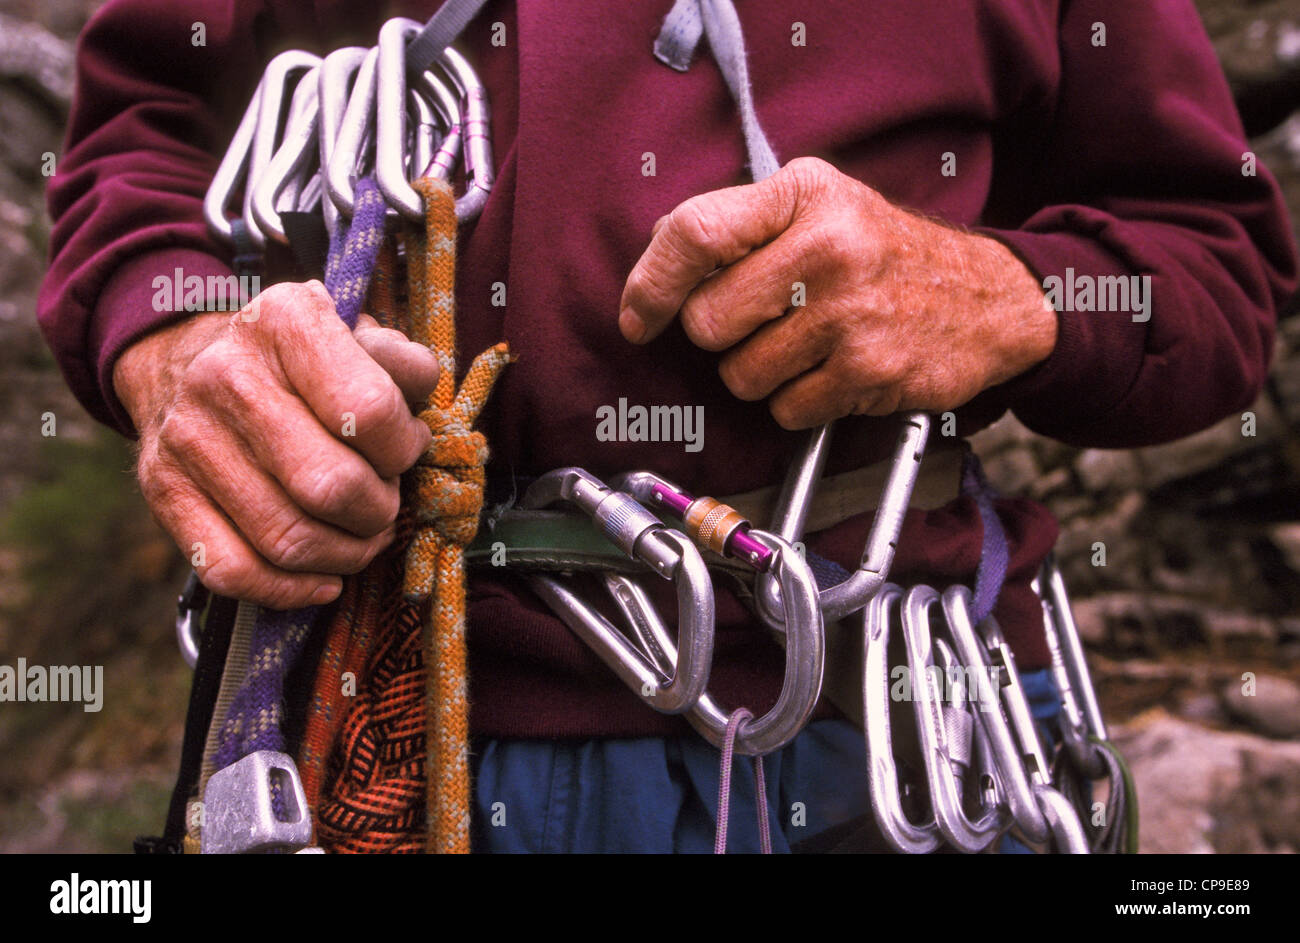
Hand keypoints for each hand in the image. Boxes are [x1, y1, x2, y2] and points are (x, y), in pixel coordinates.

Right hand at [113, 280, 438, 608]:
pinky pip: (233, 572)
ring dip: (346, 554)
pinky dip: (291, 590)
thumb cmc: (298, 362)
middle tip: (384, 501)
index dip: (404, 448)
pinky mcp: (163, 492)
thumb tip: (418, 401)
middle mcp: (226, 376)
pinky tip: (323, 577)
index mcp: (285, 323)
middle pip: (330, 487)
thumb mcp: (355, 335)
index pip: (369, 412)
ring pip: (287, 540)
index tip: (406, 448)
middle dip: (378, 510)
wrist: (186, 360)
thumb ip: (401, 363)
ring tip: (362, 534)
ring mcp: (188, 439)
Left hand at [619, 156, 1056, 428]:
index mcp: (804, 194)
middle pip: (707, 322)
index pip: (695, 233)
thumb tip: (657, 263)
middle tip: (766, 321)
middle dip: (722, 336)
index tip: (639, 316)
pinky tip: (835, 369)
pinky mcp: (869, 371)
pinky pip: (786, 409)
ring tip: (809, 344)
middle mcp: (828, 247)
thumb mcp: (820, 205)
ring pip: (742, 374)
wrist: (992, 299)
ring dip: (762, 373)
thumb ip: (742, 224)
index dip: (651, 283)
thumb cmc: (886, 253)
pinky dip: (799, 401)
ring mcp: (850, 313)